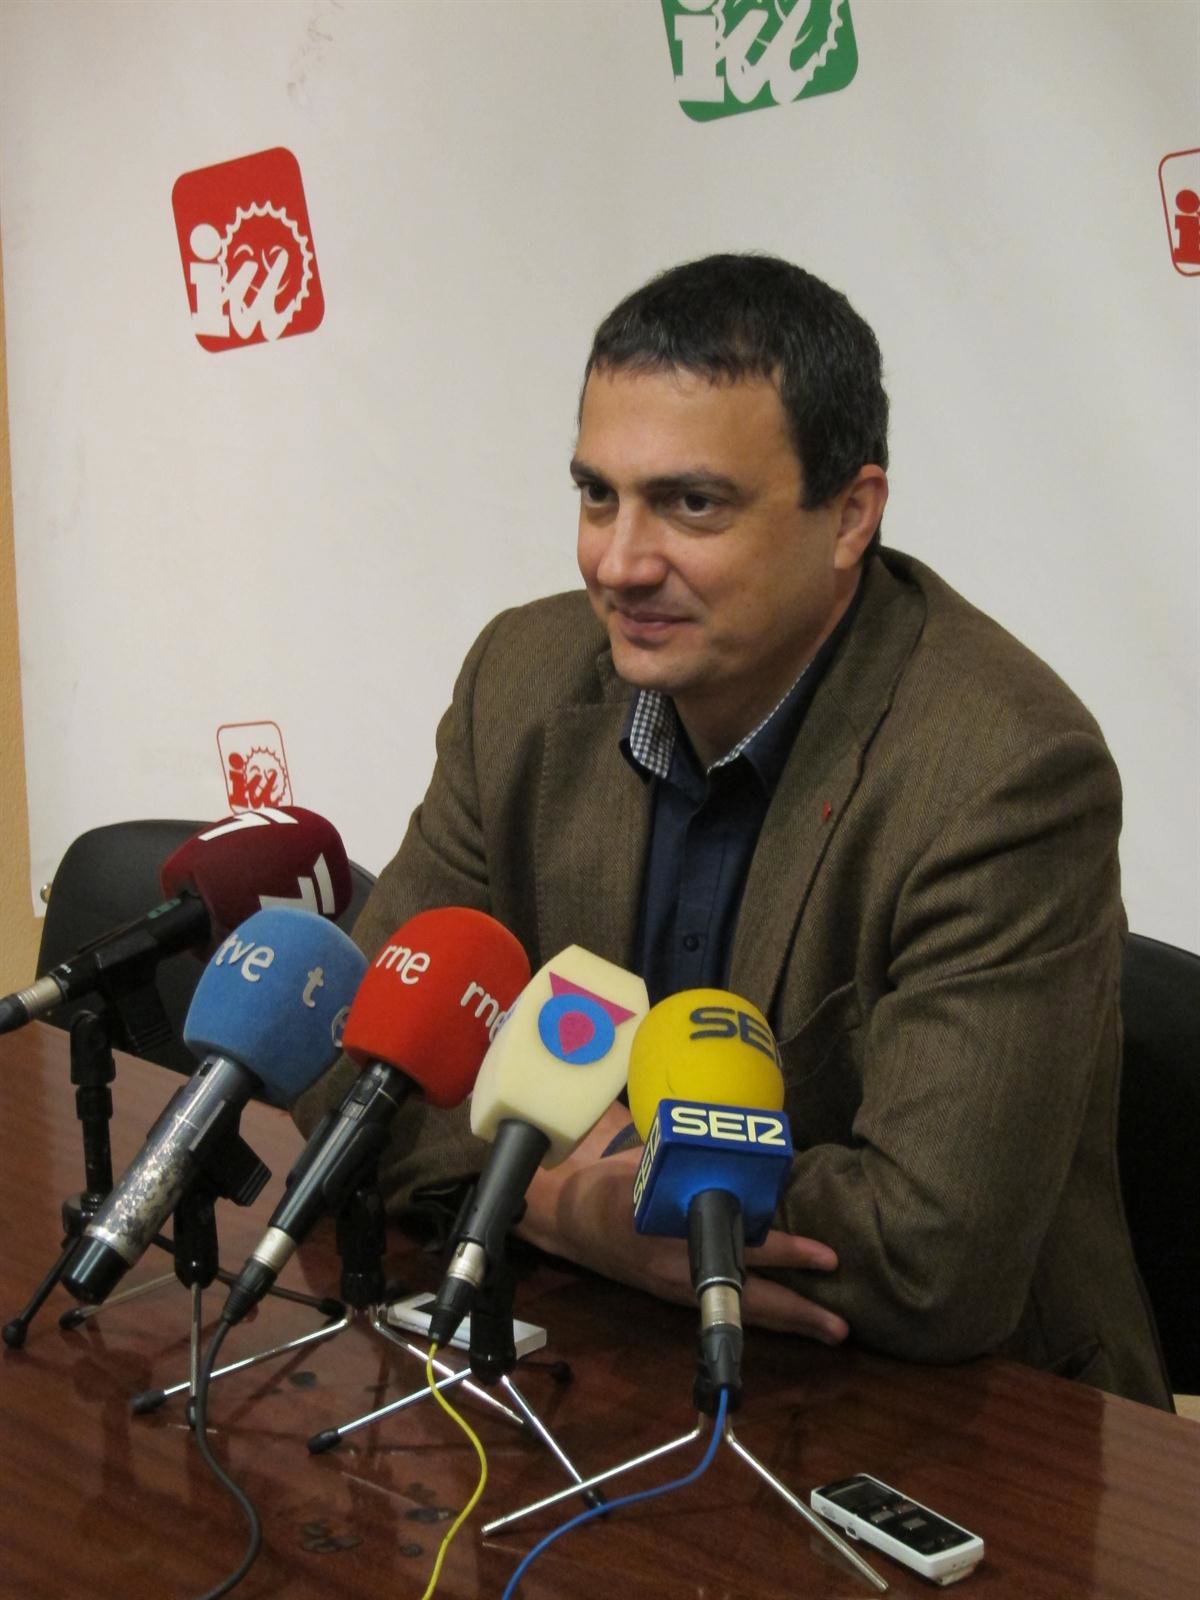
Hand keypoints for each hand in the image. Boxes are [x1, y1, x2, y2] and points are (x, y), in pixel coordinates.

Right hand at [514, 1102, 847, 1345]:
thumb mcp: (648, 1162)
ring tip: (833, 1330)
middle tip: (840, 1323)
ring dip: (788, 1321)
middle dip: (796, 1309)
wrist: (571, 1219)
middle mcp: (678, 1270)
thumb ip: (693, 1157)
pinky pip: (730, 1307)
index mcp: (672, 1233)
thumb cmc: (613, 1183)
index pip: (738, 1246)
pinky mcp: (680, 1294)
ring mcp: (679, 1288)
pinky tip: (798, 1318)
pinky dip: (766, 1314)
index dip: (783, 1253)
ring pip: (742, 1310)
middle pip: (748, 1295)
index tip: (822, 1257)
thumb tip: (741, 1139)